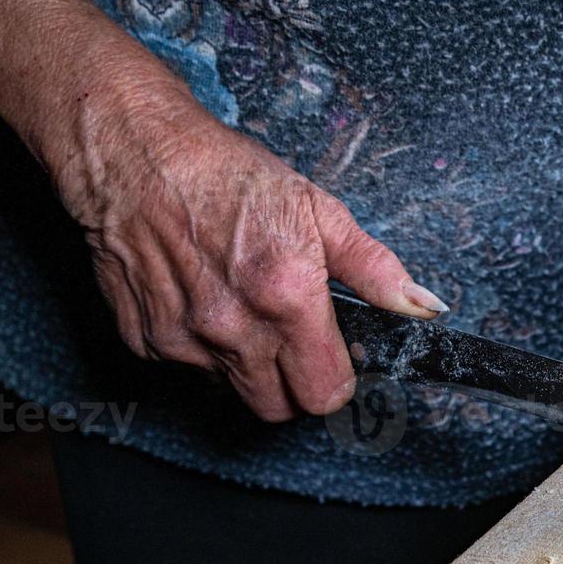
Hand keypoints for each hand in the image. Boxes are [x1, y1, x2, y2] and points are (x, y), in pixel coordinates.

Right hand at [62, 94, 445, 421]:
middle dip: (294, 385)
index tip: (333, 357)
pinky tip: (203, 298)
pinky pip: (189, 369)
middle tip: (292, 342)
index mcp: (288, 299)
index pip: (326, 393)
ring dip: (248, 365)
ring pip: (234, 390)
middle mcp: (235, 328)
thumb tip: (426, 308)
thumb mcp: (318, 210)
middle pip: (280, 408)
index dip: (337, 380)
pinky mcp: (147, 340)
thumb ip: (375, 270)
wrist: (136, 155)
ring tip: (244, 310)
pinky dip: (202, 348)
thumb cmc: (228, 177)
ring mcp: (186, 339)